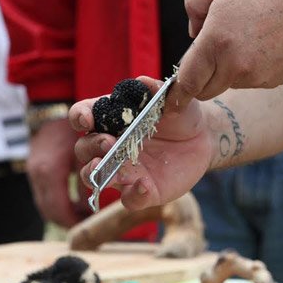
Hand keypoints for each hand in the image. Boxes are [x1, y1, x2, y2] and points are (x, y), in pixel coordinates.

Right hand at [26, 118, 91, 227]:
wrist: (51, 106)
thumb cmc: (77, 122)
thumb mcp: (91, 145)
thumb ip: (95, 168)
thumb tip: (99, 193)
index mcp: (51, 170)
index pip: (59, 208)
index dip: (74, 220)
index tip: (89, 224)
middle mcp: (38, 174)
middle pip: (50, 210)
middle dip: (69, 220)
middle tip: (87, 223)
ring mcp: (33, 172)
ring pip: (45, 204)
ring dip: (62, 213)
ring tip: (82, 215)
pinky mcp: (34, 169)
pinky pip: (43, 194)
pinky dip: (57, 202)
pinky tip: (74, 200)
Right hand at [71, 77, 213, 210]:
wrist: (203, 138)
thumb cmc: (180, 114)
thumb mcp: (172, 99)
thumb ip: (157, 90)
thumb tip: (143, 82)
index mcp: (111, 120)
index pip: (83, 117)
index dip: (80, 117)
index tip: (86, 119)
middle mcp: (110, 147)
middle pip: (84, 149)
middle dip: (92, 147)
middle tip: (108, 143)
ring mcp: (124, 170)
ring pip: (95, 177)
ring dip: (97, 175)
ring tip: (114, 171)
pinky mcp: (142, 191)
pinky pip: (129, 199)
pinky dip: (133, 195)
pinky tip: (144, 185)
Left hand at [169, 0, 282, 109]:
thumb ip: (193, 5)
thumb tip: (193, 34)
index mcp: (215, 42)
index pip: (187, 81)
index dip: (177, 92)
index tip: (172, 101)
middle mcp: (234, 65)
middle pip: (206, 90)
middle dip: (202, 79)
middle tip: (212, 54)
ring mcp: (256, 76)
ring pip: (229, 84)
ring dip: (229, 70)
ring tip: (247, 37)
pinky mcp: (273, 81)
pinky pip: (252, 81)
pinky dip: (251, 69)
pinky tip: (264, 45)